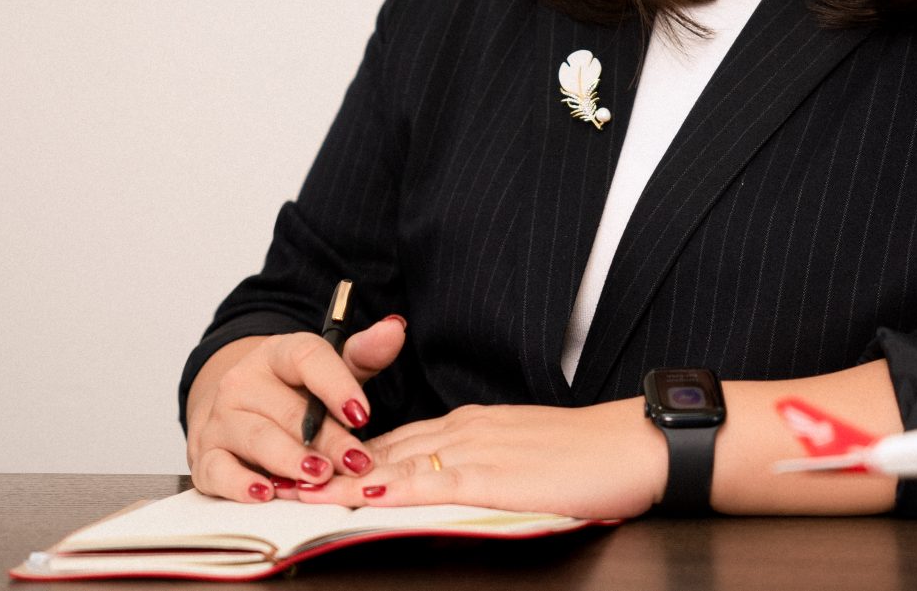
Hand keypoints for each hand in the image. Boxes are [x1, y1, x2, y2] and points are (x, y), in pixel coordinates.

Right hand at [184, 317, 406, 502]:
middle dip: (326, 439)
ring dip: (291, 460)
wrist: (239, 407)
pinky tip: (265, 492)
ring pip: (258, 439)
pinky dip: (241, 484)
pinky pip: (220, 470)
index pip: (307, 357)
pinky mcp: (206, 454)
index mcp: (278, 354)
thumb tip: (395, 328)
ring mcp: (222, 418)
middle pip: (289, 410)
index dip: (336, 385)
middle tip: (356, 462)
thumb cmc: (294, 392)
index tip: (363, 413)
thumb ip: (363, 355)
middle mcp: (244, 381)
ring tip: (320, 476)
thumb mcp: (330, 371)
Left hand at [313, 399, 667, 519]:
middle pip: (382, 448)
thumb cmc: (591, 456)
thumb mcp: (527, 452)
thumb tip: (458, 484)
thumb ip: (488, 464)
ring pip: (393, 462)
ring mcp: (475, 449)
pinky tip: (360, 493)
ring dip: (342, 477)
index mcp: (473, 423)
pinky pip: (429, 483)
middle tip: (281, 477)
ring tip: (295, 490)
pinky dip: (389, 487)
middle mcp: (465, 429)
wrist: (635, 445)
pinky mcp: (491, 475)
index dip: (350, 456)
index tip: (310, 469)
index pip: (397, 440)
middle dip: (330, 464)